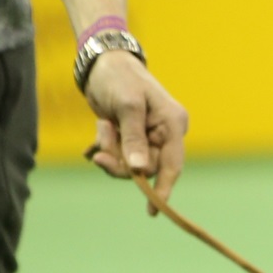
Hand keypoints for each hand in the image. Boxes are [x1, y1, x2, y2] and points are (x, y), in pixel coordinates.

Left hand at [81, 49, 190, 210]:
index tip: (153, 211)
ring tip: (102, 126)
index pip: (172, 165)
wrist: (101, 62)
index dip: (163, 189)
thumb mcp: (127, 106)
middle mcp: (164, 133)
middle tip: (99, 152)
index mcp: (173, 124)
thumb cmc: (118, 78)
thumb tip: (138, 169)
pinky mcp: (130, 135)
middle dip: (120, 161)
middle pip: (145, 167)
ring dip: (110, 150)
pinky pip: (119, 154)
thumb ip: (133, 139)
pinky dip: (106, 147)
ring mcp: (147, 135)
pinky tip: (100, 130)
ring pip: (129, 163)